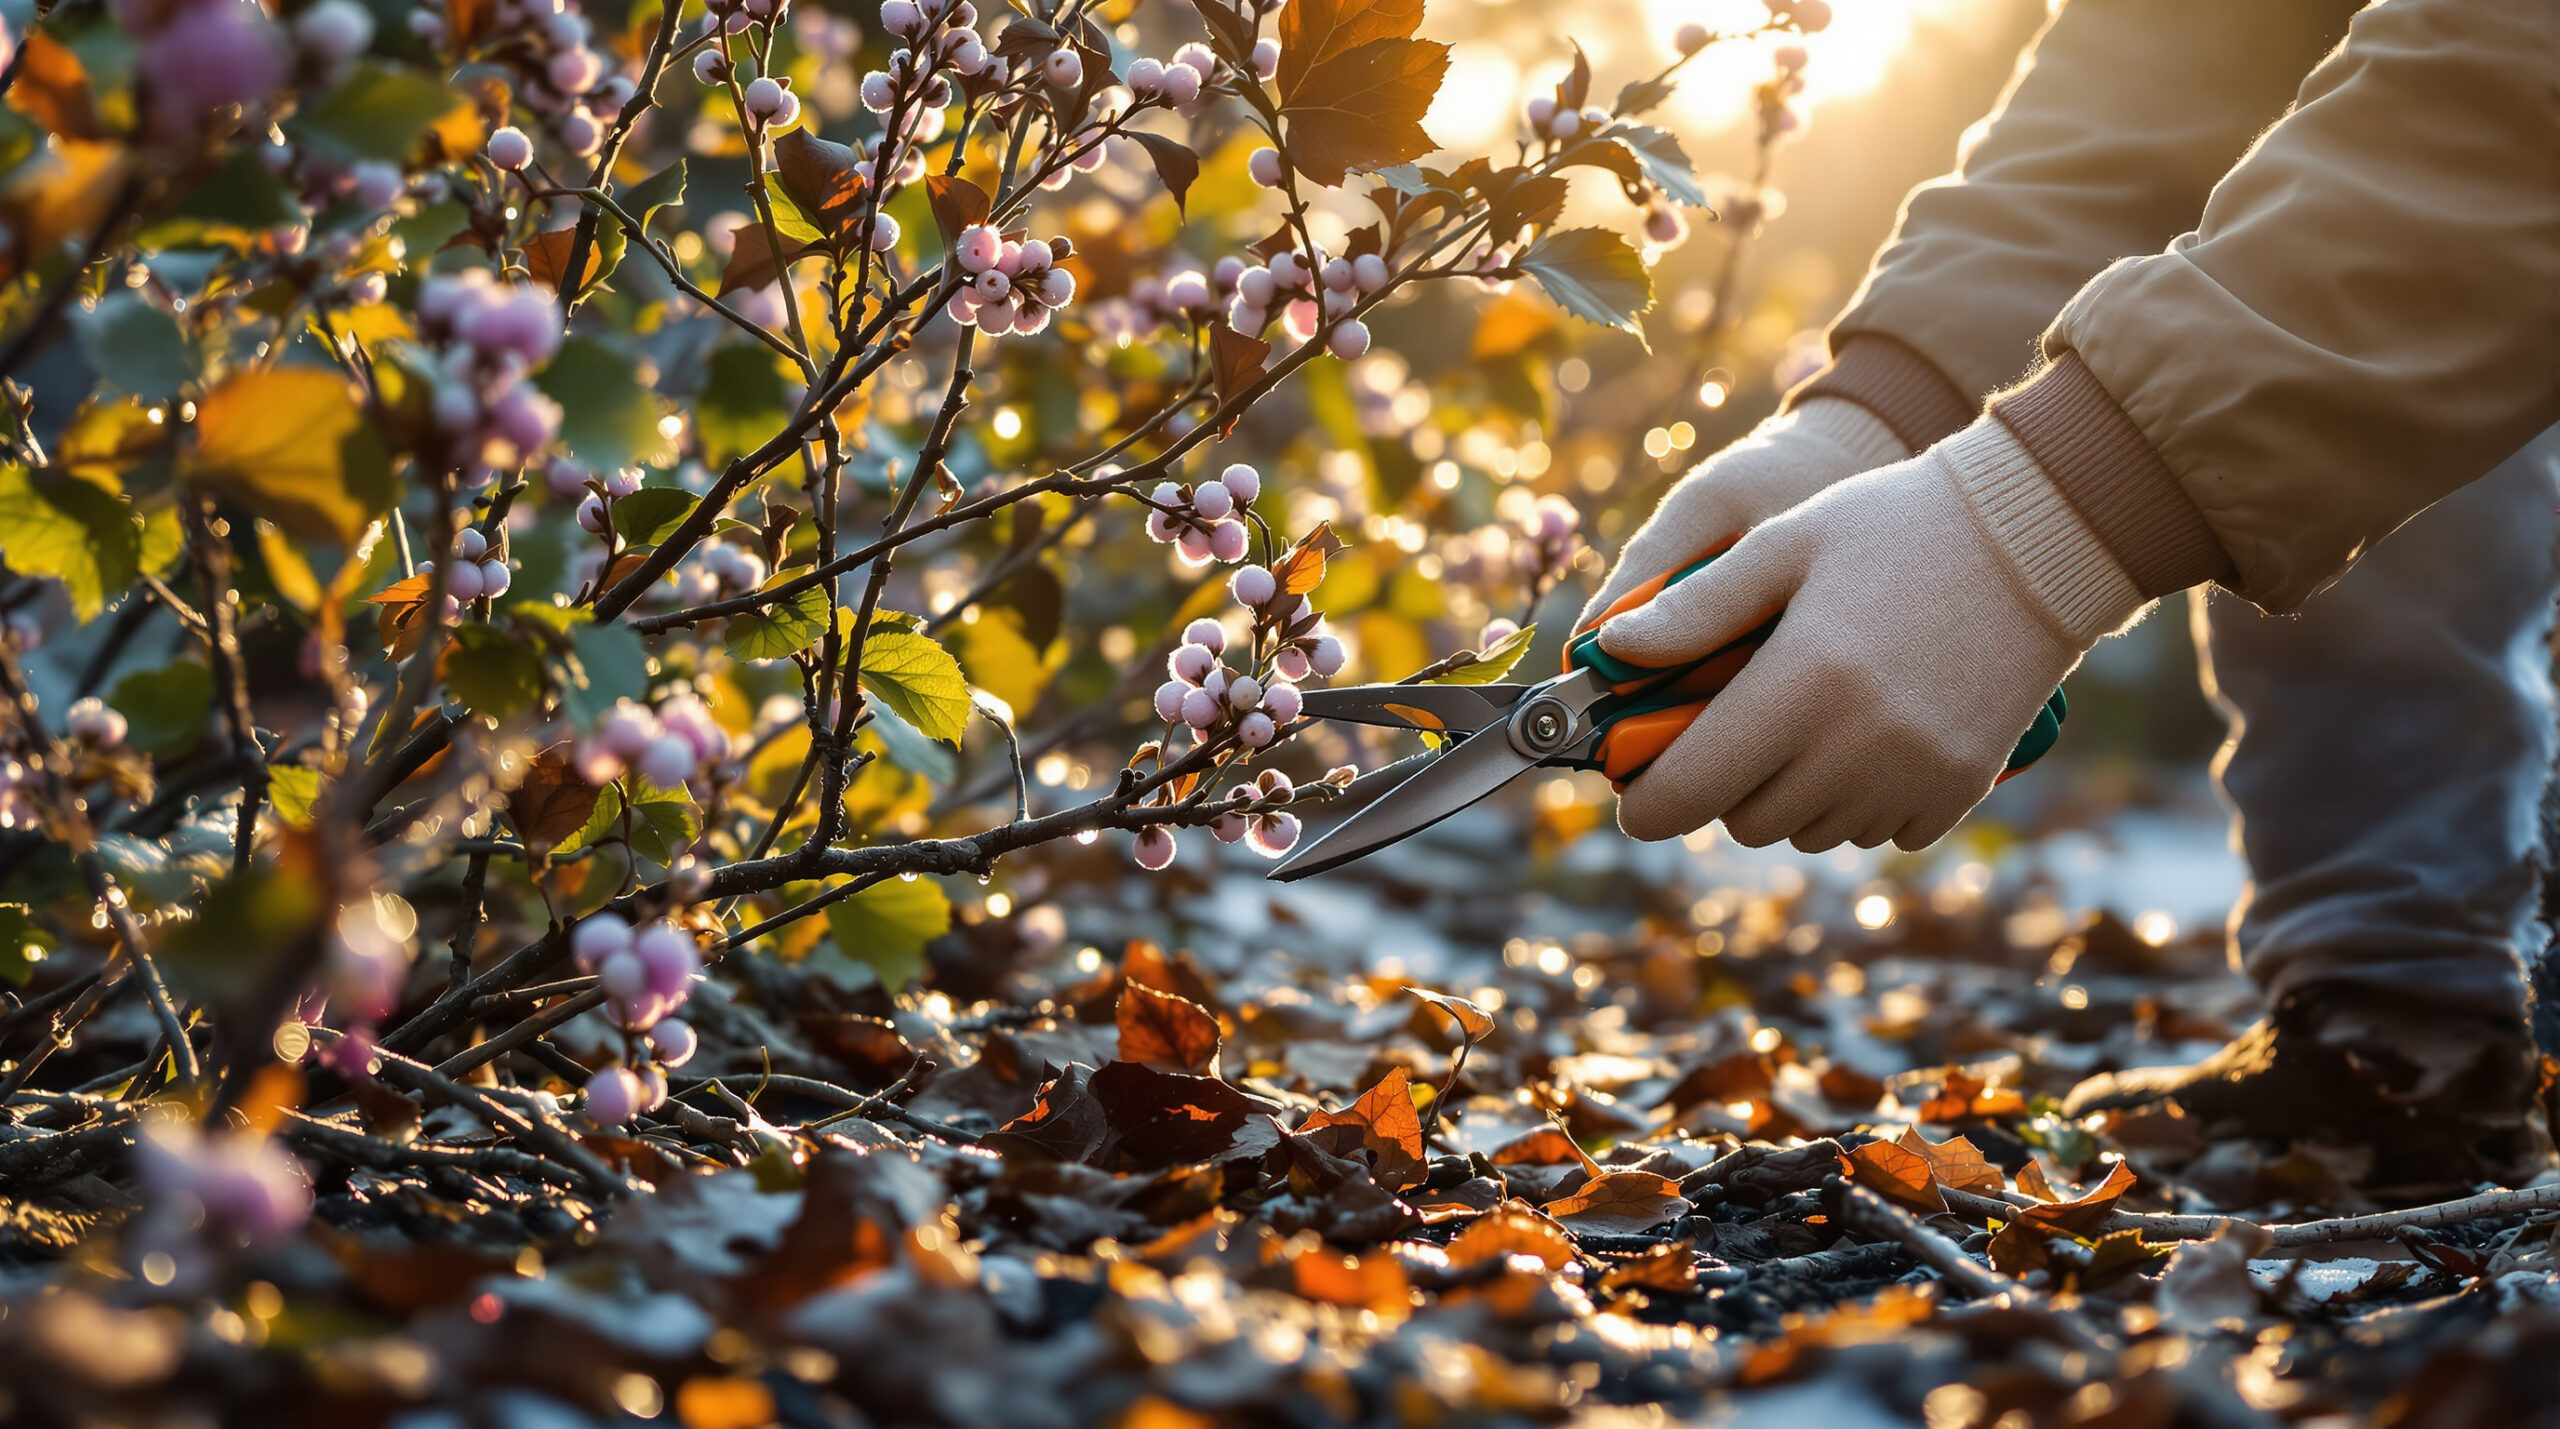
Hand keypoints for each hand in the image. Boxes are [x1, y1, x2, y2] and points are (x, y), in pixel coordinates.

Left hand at [1595, 421, 2144, 849]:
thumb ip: (1695, 608)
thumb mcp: (1782, 544)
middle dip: (1724, 783)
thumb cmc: (1893, 528)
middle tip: (1736, 724)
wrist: (2036, 540)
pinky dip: (1855, 800)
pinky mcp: (1957, 792)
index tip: (1634, 793)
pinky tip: (1868, 733)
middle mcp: (1858, 747)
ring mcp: (1914, 777)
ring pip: (1807, 831)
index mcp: (1803, 684)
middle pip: (1745, 820)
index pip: (1693, 789)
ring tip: (1808, 719)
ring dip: (1789, 793)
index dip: (1649, 802)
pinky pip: (1874, 831)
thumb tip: (1610, 652)